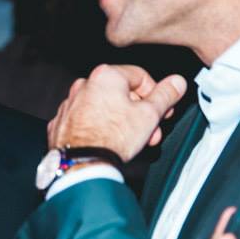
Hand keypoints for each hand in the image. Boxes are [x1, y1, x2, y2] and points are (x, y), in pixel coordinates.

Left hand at [47, 65, 186, 161]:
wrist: (82, 162)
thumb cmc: (112, 138)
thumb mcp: (149, 115)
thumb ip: (165, 95)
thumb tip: (176, 82)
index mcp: (106, 76)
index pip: (140, 77)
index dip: (156, 95)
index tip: (162, 110)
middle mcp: (84, 85)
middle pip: (122, 94)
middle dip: (140, 113)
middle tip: (151, 130)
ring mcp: (71, 103)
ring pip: (105, 108)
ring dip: (122, 122)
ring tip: (133, 141)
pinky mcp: (63, 121)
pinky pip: (88, 120)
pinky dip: (100, 128)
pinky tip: (109, 142)